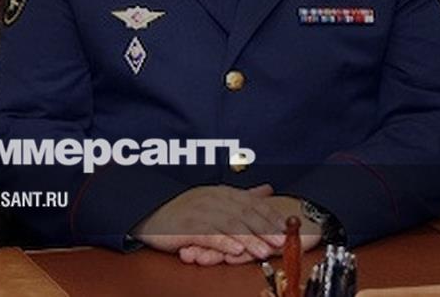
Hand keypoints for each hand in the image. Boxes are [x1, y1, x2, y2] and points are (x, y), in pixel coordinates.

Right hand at [177, 195, 322, 265]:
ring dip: (249, 239)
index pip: (252, 203)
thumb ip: (243, 195)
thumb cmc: (184, 209)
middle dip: (265, 228)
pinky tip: (235, 251)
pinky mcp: (186, 227)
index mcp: (222, 192)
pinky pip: (208, 235)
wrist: (150, 211)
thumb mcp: (216, 198)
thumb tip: (267, 189)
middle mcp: (213, 199)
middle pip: (244, 214)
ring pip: (229, 225)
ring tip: (264, 251)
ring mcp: (200, 212)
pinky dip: (223, 242)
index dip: (271, 215)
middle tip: (282, 241)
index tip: (288, 227)